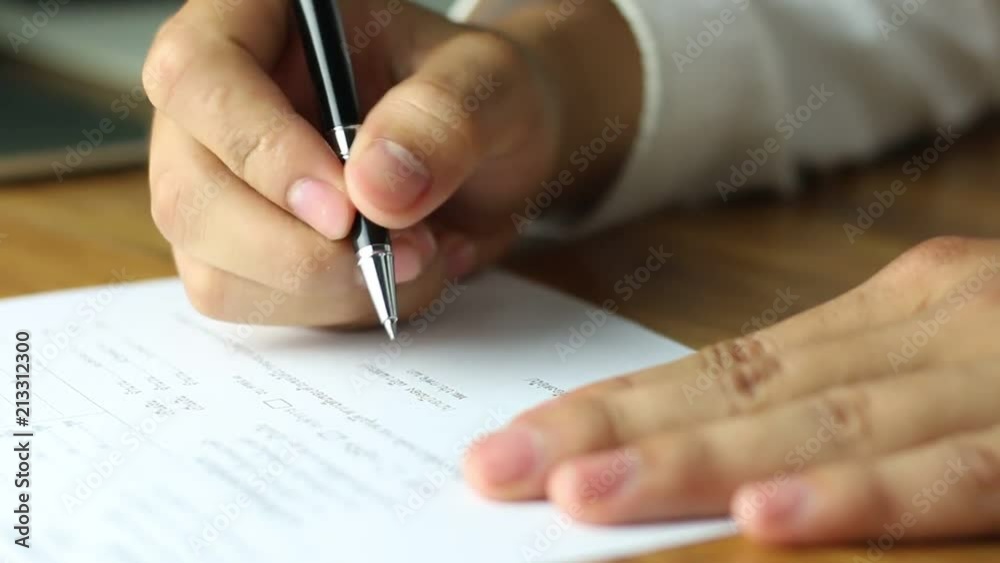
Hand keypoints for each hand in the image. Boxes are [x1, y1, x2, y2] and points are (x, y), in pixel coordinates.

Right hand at [144, 0, 638, 326]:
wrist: (494, 146)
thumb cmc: (480, 95)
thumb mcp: (493, 84)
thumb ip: (444, 117)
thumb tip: (374, 189)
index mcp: (255, 22)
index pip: (198, 75)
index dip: (261, 151)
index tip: (346, 210)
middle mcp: (214, 108)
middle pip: (191, 196)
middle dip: (305, 253)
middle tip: (412, 253)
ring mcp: (217, 186)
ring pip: (218, 272)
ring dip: (331, 293)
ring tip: (423, 258)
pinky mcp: (238, 252)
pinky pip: (255, 307)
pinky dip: (336, 311)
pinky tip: (395, 276)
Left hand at [465, 236, 999, 544]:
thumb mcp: (924, 383)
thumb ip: (829, 423)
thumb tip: (719, 485)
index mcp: (877, 319)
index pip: (711, 368)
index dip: (608, 407)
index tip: (512, 449)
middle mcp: (921, 324)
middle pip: (739, 390)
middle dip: (613, 434)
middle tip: (499, 471)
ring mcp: (992, 365)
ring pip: (823, 425)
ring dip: (696, 463)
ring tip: (584, 493)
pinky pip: (952, 469)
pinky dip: (862, 496)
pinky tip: (773, 522)